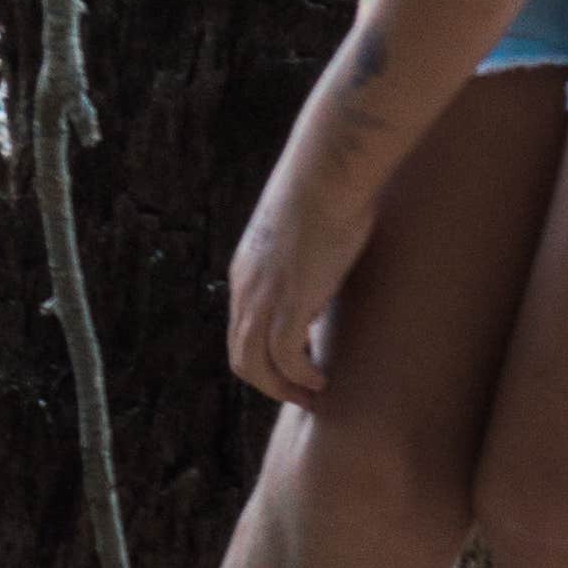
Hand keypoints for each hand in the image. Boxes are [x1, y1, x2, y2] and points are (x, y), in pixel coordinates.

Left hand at [228, 130, 377, 408]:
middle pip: (241, 357)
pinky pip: (284, 358)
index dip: (264, 357)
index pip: (242, 331)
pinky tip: (323, 379)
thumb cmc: (327, 188)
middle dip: (269, 384)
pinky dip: (301, 377)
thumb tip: (326, 266)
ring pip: (255, 365)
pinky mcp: (288, 301)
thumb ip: (304, 255)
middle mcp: (246, 290)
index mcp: (246, 272)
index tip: (293, 368)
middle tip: (301, 395)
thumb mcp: (304, 229)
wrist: (327, 171)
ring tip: (312, 395)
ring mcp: (263, 297)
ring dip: (283, 389)